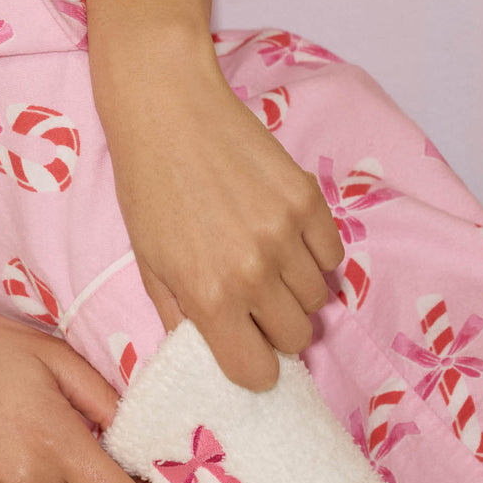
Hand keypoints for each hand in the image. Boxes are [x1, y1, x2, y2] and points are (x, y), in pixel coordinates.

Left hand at [94, 31, 344, 391]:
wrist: (170, 111)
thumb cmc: (149, 187)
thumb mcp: (149, 264)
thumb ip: (183, 318)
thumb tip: (214, 353)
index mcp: (209, 296)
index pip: (258, 371)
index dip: (253, 366)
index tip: (247, 348)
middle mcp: (253, 272)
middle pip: (296, 337)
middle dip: (277, 330)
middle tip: (257, 304)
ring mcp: (286, 234)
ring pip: (317, 298)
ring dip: (296, 292)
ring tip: (268, 264)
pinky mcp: (308, 200)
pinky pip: (332, 256)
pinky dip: (316, 257)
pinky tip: (287, 238)